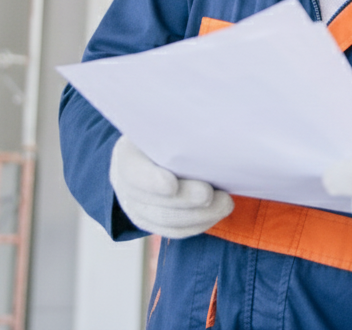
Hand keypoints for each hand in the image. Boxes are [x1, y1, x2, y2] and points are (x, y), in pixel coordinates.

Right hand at [109, 135, 232, 237]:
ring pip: (166, 222)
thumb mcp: (164, 124)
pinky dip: (199, 224)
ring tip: (225, 203)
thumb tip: (211, 119)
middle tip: (210, 194)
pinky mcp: (152, 223)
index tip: (172, 184)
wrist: (150, 153)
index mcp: (127, 156)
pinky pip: (175, 232)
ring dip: (199, 216)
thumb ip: (180, 126)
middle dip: (185, 201)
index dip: (151, 181)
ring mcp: (137, 208)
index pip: (134, 172)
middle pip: (153, 203)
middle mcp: (126, 186)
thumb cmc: (163, 132)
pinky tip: (217, 213)